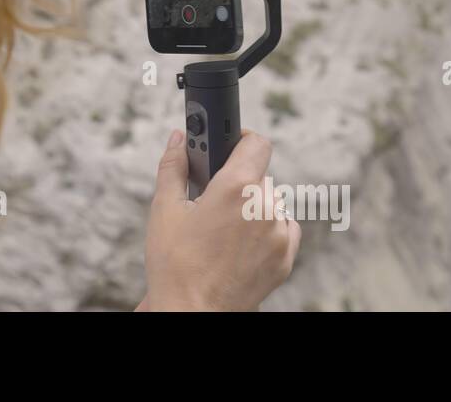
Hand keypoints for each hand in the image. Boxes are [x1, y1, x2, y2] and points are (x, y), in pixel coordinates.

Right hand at [141, 128, 299, 310]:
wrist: (192, 312)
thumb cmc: (174, 264)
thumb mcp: (165, 209)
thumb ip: (173, 166)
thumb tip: (178, 138)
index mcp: (237, 188)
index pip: (257, 144)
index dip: (241, 139)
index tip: (228, 146)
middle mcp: (265, 207)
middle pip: (259, 176)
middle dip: (237, 181)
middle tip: (212, 200)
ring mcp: (279, 234)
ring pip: (271, 202)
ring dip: (253, 206)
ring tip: (223, 229)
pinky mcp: (286, 257)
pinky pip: (282, 228)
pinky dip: (266, 229)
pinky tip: (239, 243)